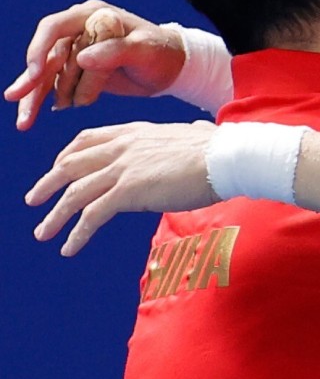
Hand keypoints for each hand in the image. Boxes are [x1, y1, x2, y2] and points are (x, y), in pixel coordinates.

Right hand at [5, 0, 185, 129]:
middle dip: (31, 78)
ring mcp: (75, 50)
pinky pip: (55, 85)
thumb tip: (82, 59)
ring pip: (46, 73)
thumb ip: (116, 52)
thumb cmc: (161, 52)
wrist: (171, 66)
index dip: (40, 48)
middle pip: (45, 53)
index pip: (55, 27)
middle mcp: (78, 30)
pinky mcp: (77, 70)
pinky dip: (43, 100)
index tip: (35, 72)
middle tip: (16, 97)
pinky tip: (31, 117)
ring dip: (33, 96)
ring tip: (24, 122)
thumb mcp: (145, 50)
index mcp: (92, 16)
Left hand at [26, 120, 219, 255]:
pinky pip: (91, 215)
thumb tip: (200, 131)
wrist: (226, 157)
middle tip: (34, 199)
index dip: (67, 156)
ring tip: (43, 232)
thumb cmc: (218, 149)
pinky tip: (70, 248)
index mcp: (134, 132)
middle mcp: (122, 147)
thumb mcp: (193, 135)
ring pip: (74, 193)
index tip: (59, 169)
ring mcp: (122, 168)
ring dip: (55, 215)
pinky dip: (76, 234)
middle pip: (70, 164)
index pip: (88, 140)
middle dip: (48, 183)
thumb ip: (187, 134)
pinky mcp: (128, 191)